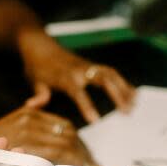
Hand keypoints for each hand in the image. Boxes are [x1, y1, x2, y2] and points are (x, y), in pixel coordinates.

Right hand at [0, 103, 97, 165]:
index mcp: (30, 112)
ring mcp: (28, 134)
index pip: (64, 126)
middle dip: (83, 151)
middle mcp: (31, 120)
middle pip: (68, 135)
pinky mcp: (24, 148)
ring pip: (64, 145)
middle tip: (94, 165)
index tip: (87, 153)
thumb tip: (42, 101)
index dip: (79, 141)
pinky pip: (53, 156)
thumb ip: (29, 112)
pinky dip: (67, 164)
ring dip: (80, 159)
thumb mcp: (10, 120)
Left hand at [18, 33, 134, 122]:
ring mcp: (88, 65)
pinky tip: (132, 93)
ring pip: (111, 74)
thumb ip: (39, 95)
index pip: (78, 92)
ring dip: (124, 88)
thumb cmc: (37, 66)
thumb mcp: (34, 81)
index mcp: (65, 77)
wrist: (39, 44)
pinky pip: (111, 72)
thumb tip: (32, 106)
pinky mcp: (92, 65)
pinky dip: (123, 82)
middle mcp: (80, 70)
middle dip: (117, 94)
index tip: (96, 121)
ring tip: (135, 103)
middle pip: (103, 79)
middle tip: (128, 111)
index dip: (87, 106)